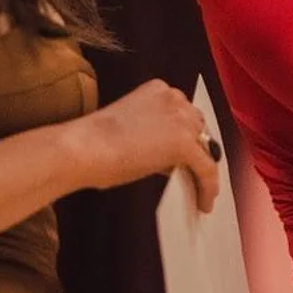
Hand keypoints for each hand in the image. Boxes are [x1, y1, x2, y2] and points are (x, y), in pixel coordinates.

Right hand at [74, 79, 220, 212]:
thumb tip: (166, 158)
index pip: (181, 113)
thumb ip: (151, 134)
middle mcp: (174, 98)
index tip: (184, 153)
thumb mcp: (128, 128)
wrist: (84, 147)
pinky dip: (208, 188)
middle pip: (198, 127)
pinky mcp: (185, 144)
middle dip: (196, 149)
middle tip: (193, 173)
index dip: (184, 134)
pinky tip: (204, 203)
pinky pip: (207, 169)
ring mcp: (181, 119)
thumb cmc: (92, 142)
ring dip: (203, 170)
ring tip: (201, 192)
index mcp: (158, 89)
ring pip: (206, 147)